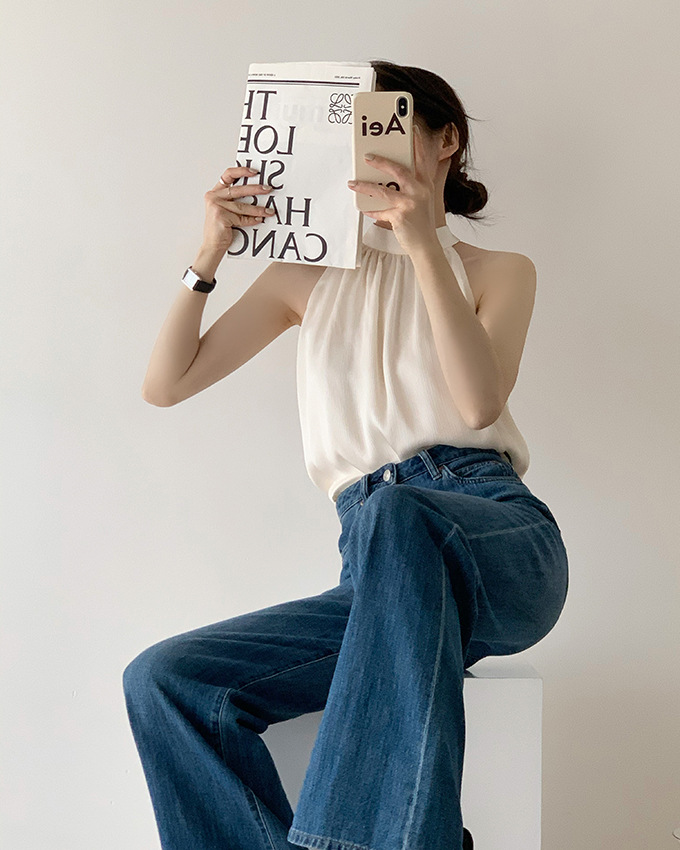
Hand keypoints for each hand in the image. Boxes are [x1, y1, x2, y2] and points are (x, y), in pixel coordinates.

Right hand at [201, 166, 274, 251]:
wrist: (212, 246)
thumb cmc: (221, 229)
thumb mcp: (227, 211)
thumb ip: (235, 200)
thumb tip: (257, 192)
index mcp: (215, 192)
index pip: (228, 175)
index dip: (241, 171)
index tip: (254, 172)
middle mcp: (213, 197)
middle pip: (238, 189)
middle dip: (255, 189)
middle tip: (268, 189)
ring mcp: (216, 206)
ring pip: (242, 206)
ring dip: (258, 209)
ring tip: (269, 211)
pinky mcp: (221, 216)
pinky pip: (241, 218)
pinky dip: (252, 220)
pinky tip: (259, 220)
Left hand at [347, 125, 439, 254]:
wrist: (426, 246)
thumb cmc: (421, 223)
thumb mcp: (422, 201)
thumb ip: (411, 188)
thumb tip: (389, 178)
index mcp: (425, 185)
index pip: (422, 159)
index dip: (417, 143)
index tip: (412, 129)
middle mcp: (419, 191)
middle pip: (399, 170)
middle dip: (381, 162)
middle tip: (367, 156)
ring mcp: (410, 203)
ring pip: (383, 190)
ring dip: (365, 186)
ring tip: (352, 183)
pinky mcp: (400, 216)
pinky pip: (380, 210)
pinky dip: (370, 210)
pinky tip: (362, 208)